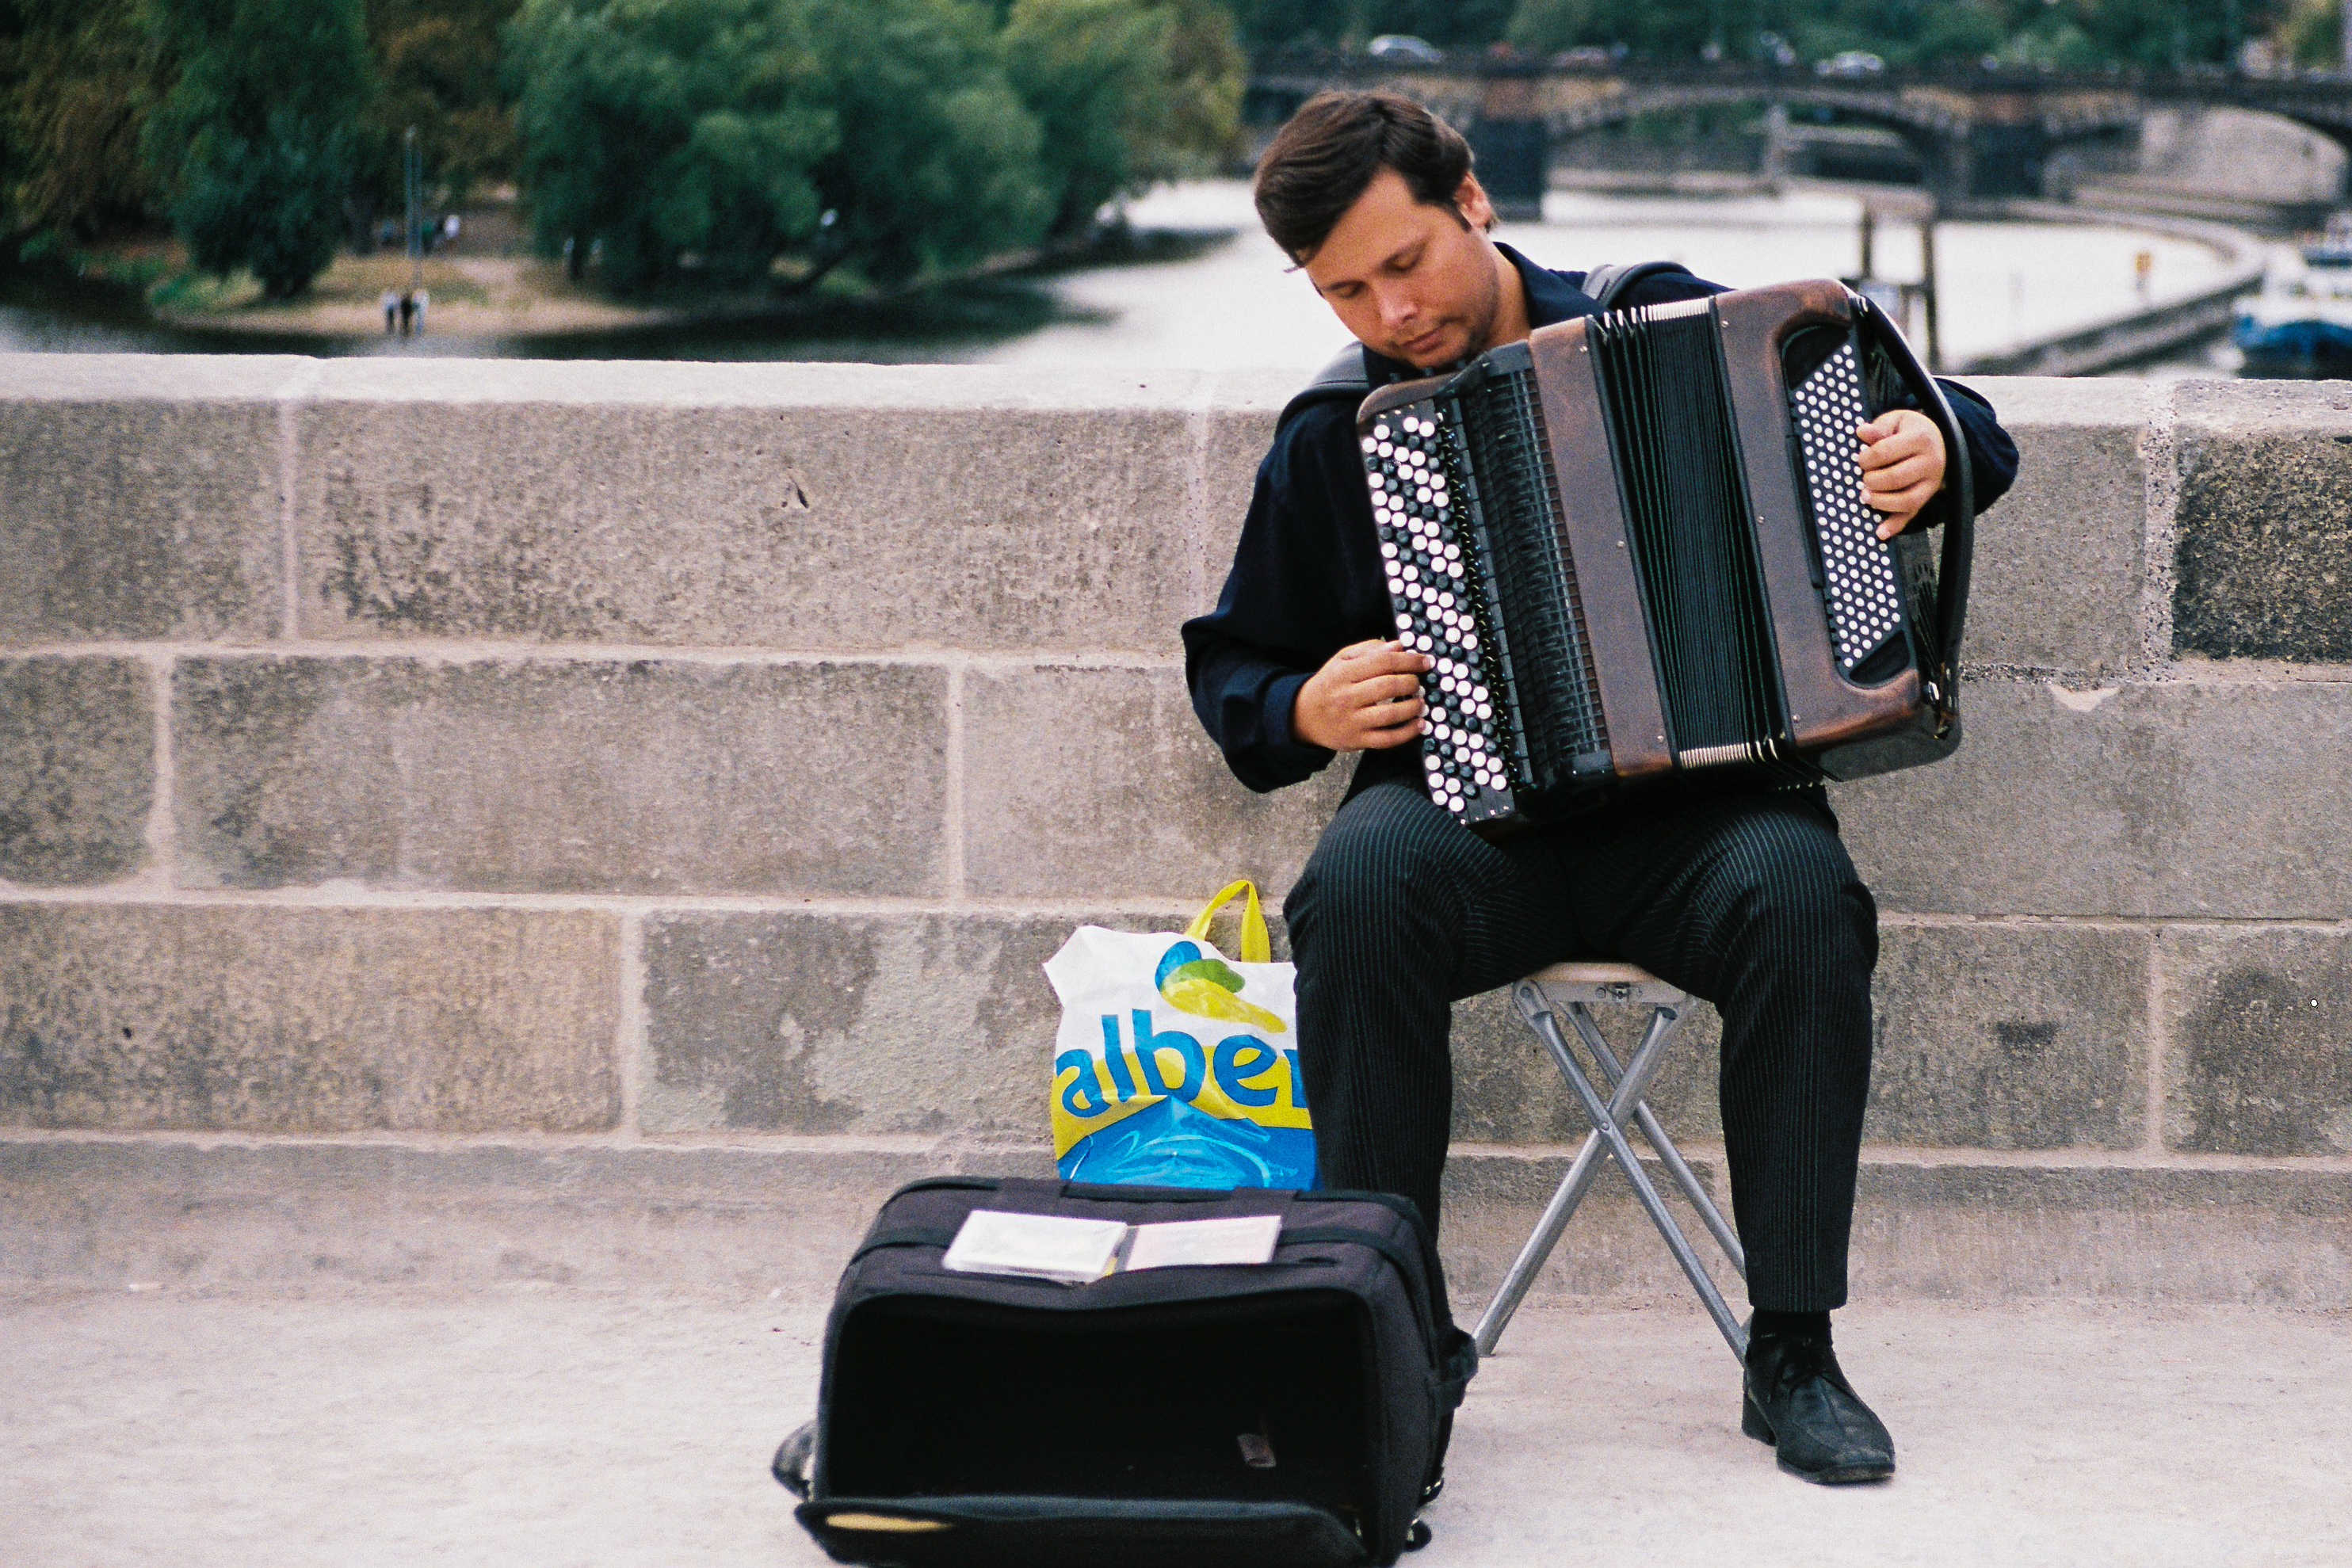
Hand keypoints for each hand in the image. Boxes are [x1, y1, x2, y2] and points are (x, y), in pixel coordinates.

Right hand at [1292, 638, 1431, 751]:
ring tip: (1420, 702)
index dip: (1408, 661)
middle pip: (1388, 686)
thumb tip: (1399, 646)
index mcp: (1343, 673)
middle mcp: (1346, 697)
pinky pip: (1387, 739)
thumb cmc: (1329, 685)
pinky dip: (1408, 732)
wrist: (1303, 716)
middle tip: (1418, 683)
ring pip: (1390, 714)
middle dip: (1411, 682)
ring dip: (1413, 707)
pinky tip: (1419, 724)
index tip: (1423, 662)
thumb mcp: (1342, 660)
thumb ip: (1370, 650)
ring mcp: (1352, 721)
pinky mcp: (1357, 741)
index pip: (1382, 662)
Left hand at [1856, 408, 1945, 538]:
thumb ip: (1879, 428)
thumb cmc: (1910, 431)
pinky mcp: (1927, 498)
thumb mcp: (1896, 421)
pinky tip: (1880, 532)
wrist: (1940, 441)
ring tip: (1866, 497)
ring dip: (1881, 502)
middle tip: (1864, 479)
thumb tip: (1861, 432)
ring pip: (1905, 500)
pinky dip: (1895, 525)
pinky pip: (1911, 515)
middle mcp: (1930, 463)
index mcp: (1920, 439)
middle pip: (1895, 478)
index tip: (1861, 459)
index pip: (1884, 452)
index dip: (1866, 459)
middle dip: (1872, 481)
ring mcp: (1931, 484)